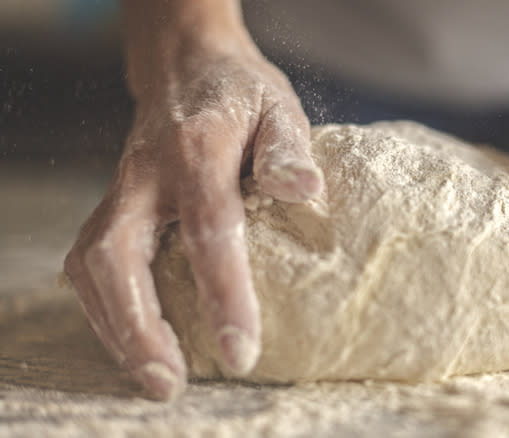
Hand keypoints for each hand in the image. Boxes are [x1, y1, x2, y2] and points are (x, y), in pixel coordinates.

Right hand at [64, 39, 321, 398]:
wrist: (186, 66)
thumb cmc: (241, 94)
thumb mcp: (277, 107)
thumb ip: (287, 148)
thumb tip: (304, 192)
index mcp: (197, 148)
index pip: (208, 228)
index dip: (223, 293)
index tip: (239, 350)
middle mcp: (146, 174)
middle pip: (121, 255)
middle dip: (141, 326)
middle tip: (170, 383)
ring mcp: (121, 190)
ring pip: (93, 264)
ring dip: (117, 327)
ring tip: (154, 377)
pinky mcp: (112, 205)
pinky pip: (91, 262)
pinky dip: (106, 308)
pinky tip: (133, 342)